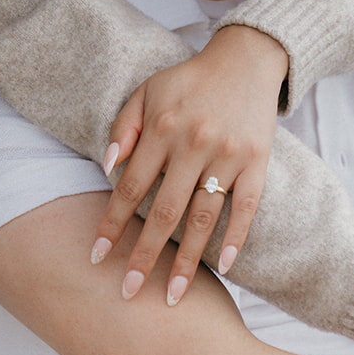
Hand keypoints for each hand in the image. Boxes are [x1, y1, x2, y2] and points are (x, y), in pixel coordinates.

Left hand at [90, 26, 288, 304]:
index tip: (96, 257)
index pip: (130, 187)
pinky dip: (237, 237)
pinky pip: (247, 206)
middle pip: (165, 211)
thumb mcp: (147, 91)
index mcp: (162, 128)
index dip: (111, 224)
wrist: (246, 59)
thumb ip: (124, 128)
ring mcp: (229, 155)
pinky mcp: (258, 161)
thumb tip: (105, 168)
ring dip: (188, 260)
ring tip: (173, 295)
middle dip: (144, 255)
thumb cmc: (189, 80)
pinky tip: (227, 267)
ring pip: (204, 217)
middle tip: (129, 293)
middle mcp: (194, 144)